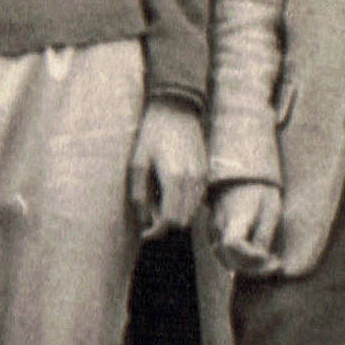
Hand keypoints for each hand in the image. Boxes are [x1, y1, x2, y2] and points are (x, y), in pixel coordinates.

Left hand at [128, 100, 208, 235]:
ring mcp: (202, 178)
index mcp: (174, 179)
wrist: (176, 111)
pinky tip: (169, 196)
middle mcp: (193, 182)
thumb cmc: (152, 135)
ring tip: (156, 206)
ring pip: (192, 213)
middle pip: (182, 221)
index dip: (156, 231)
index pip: (170, 220)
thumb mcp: (138, 163)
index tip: (144, 233)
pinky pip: (198, 201)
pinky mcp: (206, 174)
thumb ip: (140, 194)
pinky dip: (185, 206)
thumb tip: (144, 220)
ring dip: (175, 217)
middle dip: (165, 226)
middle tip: (147, 219)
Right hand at [207, 173, 283, 275]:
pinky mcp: (212, 229)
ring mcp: (212, 227)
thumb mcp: (270, 211)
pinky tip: (254, 256)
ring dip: (244, 266)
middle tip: (275, 265)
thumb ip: (264, 235)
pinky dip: (235, 259)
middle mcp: (219, 224)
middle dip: (253, 268)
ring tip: (266, 262)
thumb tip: (262, 258)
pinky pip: (220, 251)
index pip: (233, 246)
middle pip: (228, 257)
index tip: (273, 260)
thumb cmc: (260, 190)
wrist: (242, 174)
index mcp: (235, 217)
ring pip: (223, 257)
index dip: (253, 259)